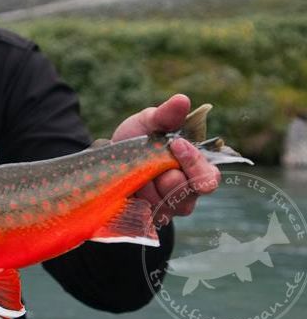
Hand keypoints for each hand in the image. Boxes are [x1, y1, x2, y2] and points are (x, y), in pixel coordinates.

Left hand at [110, 94, 220, 220]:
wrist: (109, 157)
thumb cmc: (138, 138)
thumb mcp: (149, 121)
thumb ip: (166, 115)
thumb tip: (182, 100)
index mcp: (194, 168)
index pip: (209, 178)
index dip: (195, 163)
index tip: (176, 144)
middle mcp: (186, 192)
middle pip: (189, 196)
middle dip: (169, 179)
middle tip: (154, 165)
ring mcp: (167, 208)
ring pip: (166, 207)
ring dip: (148, 188)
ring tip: (137, 174)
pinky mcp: (147, 218)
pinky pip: (145, 216)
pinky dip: (134, 200)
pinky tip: (128, 188)